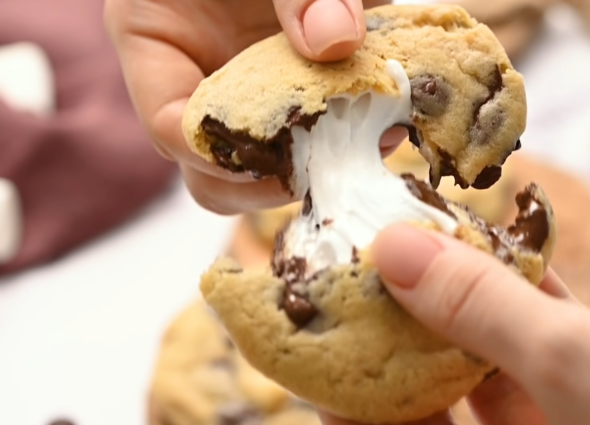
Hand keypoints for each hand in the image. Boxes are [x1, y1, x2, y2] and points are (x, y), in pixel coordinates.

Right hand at [105, 0, 403, 213]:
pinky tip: (390, 120)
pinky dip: (351, 134)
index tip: (284, 152)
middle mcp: (199, 74)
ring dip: (317, 164)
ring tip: (375, 141)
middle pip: (211, 169)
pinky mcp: (299, 87)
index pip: (169, 127)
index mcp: (155, 37)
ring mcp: (249, 86)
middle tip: (330, 164)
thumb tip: (335, 41)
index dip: (221, 155)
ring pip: (265, 163)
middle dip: (267, 180)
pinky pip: (317, 131)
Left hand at [319, 223, 589, 424]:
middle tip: (366, 260)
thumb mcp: (578, 369)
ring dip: (461, 295)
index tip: (318, 321)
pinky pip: (536, 340)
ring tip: (427, 233)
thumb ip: (480, 309)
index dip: (344, 389)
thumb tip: (394, 251)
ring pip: (482, 359)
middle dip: (400, 325)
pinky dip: (521, 291)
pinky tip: (503, 240)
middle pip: (426, 399)